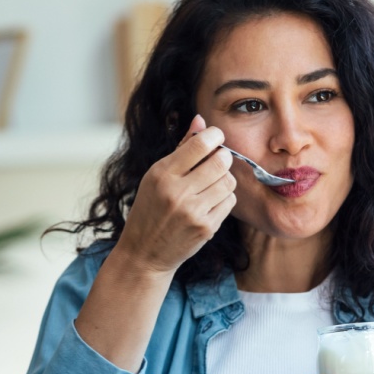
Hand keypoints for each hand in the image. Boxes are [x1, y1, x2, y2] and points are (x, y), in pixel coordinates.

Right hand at [117, 114, 237, 274]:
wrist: (145, 252)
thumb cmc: (150, 209)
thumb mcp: (156, 176)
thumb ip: (182, 148)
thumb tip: (201, 120)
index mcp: (162, 174)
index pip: (199, 144)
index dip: (215, 136)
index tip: (216, 137)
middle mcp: (177, 192)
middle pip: (220, 162)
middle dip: (224, 157)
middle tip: (218, 159)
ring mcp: (193, 212)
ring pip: (228, 182)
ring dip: (225, 179)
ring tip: (212, 183)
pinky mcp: (206, 228)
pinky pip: (229, 202)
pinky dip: (224, 198)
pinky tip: (210, 202)